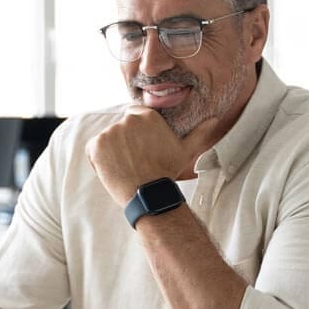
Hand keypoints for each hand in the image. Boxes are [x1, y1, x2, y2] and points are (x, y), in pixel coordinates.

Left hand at [85, 106, 220, 205]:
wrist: (148, 193)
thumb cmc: (167, 172)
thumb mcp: (186, 151)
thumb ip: (198, 132)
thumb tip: (215, 120)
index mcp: (147, 116)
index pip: (133, 115)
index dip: (135, 133)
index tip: (140, 148)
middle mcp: (127, 120)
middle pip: (119, 128)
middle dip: (123, 142)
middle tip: (134, 162)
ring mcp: (110, 132)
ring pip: (106, 139)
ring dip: (111, 152)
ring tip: (126, 167)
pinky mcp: (96, 145)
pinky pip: (93, 150)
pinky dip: (98, 160)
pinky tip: (113, 170)